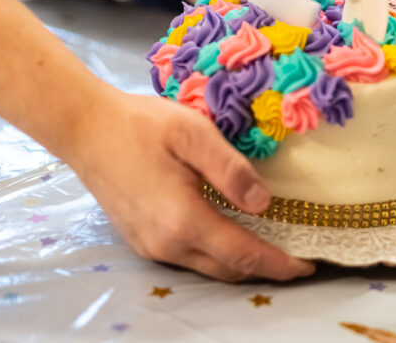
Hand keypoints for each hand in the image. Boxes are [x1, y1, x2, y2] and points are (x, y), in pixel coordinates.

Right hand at [67, 87, 313, 281]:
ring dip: (240, 262)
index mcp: (184, 220)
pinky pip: (189, 258)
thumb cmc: (142, 125)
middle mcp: (167, 244)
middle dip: (265, 269)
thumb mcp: (194, 134)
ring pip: (207, 268)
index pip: (243, 255)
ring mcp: (150, 246)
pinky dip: (217, 254)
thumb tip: (263, 202)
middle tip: (297, 256)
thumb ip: (231, 169)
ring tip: (271, 245)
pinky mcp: (141, 240)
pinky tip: (231, 233)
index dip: (279, 264)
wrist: (86, 128)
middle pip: (228, 270)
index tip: (309, 264)